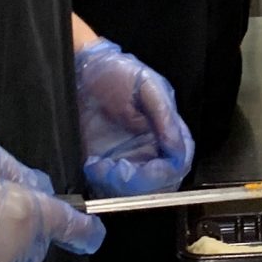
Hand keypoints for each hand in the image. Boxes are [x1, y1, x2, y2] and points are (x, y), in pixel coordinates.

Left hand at [75, 39, 194, 196]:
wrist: (81, 71)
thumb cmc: (117, 72)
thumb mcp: (147, 85)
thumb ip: (163, 115)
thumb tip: (177, 148)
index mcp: (166, 129)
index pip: (180, 161)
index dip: (169, 171)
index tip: (152, 170)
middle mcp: (151, 147)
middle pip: (161, 182)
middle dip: (143, 184)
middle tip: (120, 171)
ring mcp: (128, 157)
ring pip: (137, 190)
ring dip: (120, 186)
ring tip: (101, 167)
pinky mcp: (105, 163)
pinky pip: (111, 186)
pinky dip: (103, 184)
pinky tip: (93, 166)